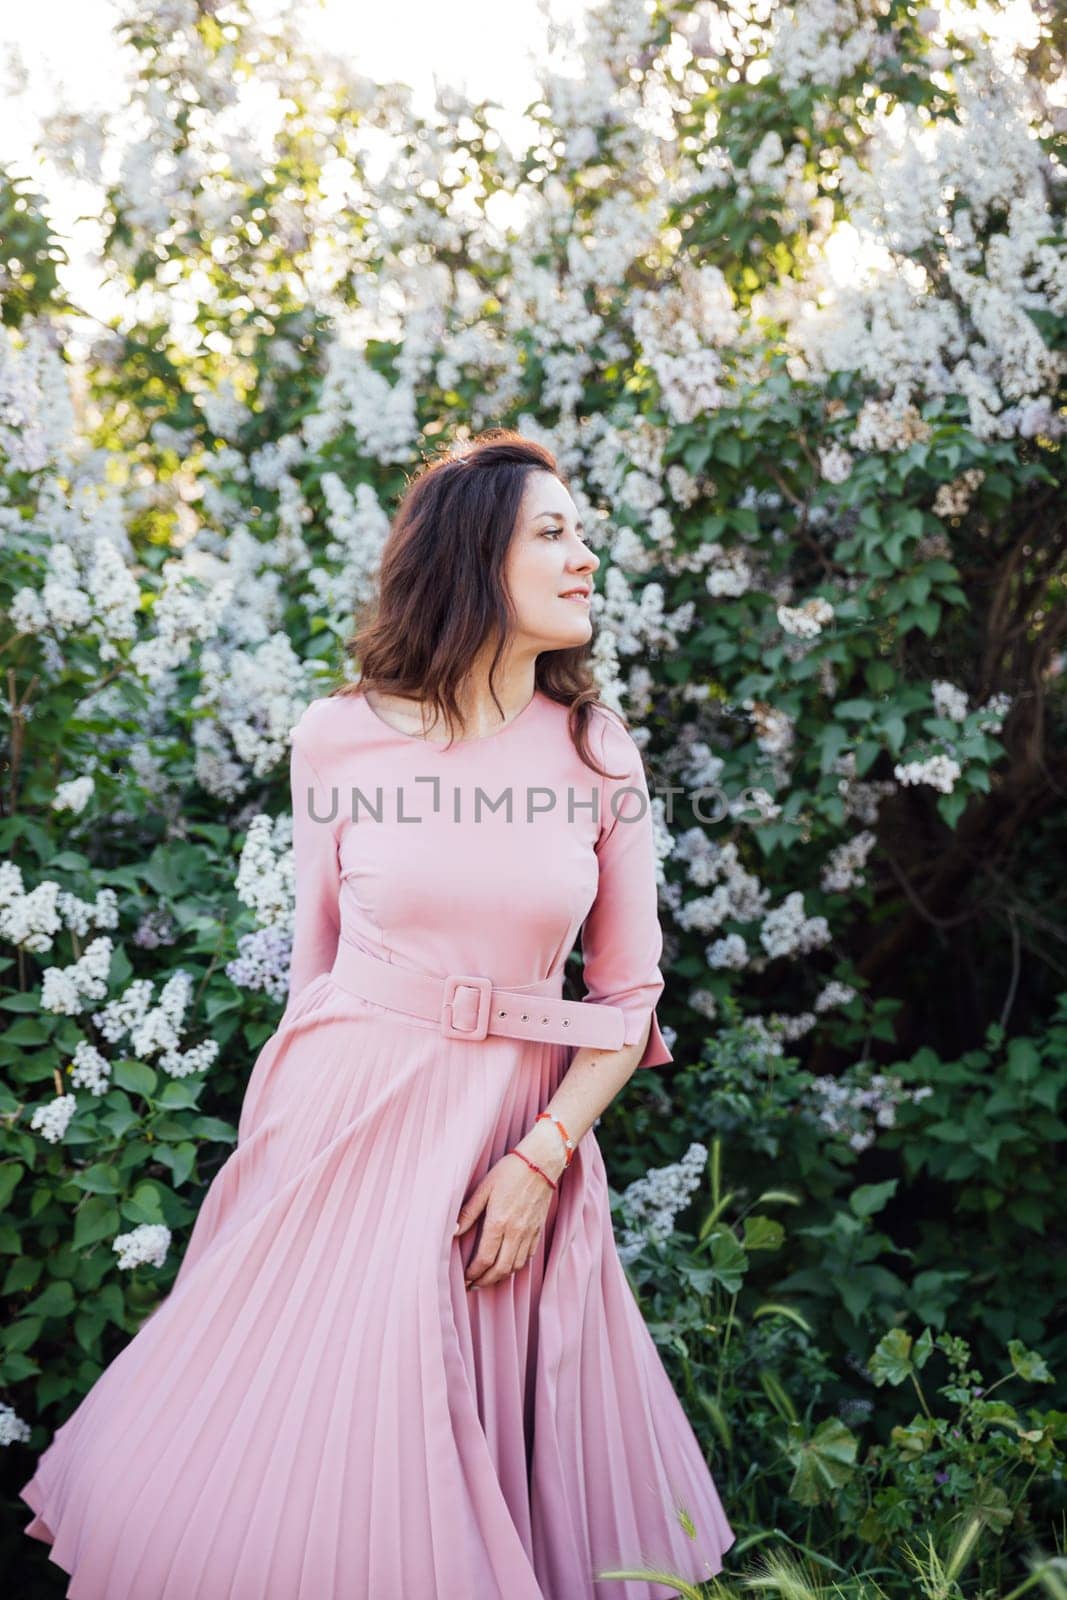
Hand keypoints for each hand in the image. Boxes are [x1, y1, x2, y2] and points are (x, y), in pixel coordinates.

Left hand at [453, 1131, 564, 1289]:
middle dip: (486, 1281)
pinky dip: (517, 1266)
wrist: (541, 1162)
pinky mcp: (538, 1230)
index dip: (473, 1273)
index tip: (465, 1278)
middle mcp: (516, 1232)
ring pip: (516, 1266)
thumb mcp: (484, 1188)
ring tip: (489, 1279)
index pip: (484, 1259)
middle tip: (473, 1286)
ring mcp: (529, 1233)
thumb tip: (453, 1232)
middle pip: (501, 1269)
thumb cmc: (509, 1171)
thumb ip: (468, 1213)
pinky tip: (508, 1266)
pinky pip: (528, 1257)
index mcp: (499, 1222)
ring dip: (501, 1277)